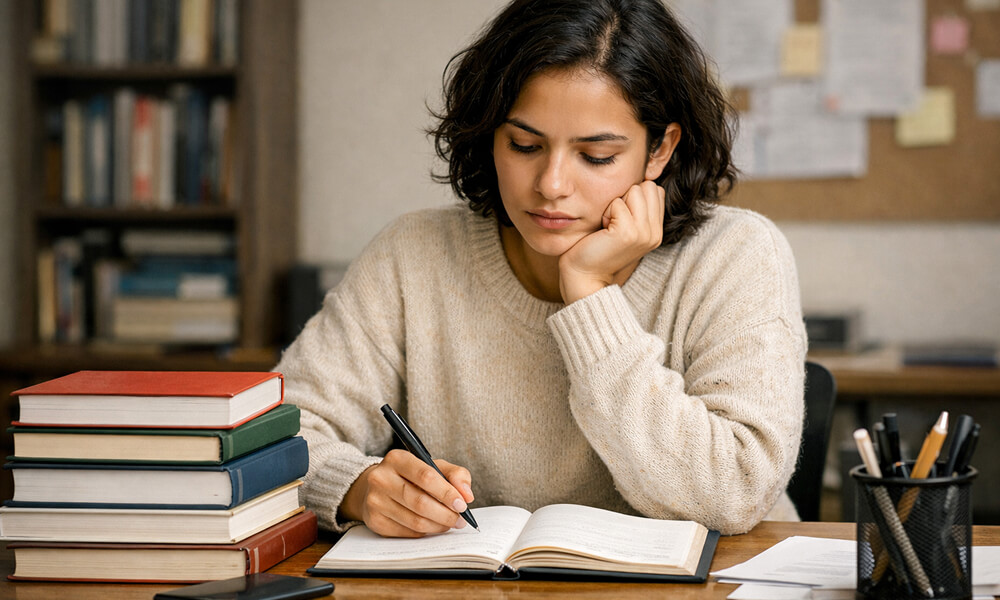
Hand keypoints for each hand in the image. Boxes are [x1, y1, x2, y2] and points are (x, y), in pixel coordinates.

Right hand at [340, 449, 474, 537]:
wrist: (378, 487)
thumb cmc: (411, 476)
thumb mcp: (433, 466)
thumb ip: (455, 475)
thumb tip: (467, 495)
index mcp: (397, 459)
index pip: (425, 476)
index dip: (447, 493)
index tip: (462, 504)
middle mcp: (381, 478)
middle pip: (420, 502)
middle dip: (445, 514)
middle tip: (460, 519)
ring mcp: (375, 501)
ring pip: (415, 521)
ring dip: (438, 526)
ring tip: (450, 523)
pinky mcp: (375, 521)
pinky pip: (407, 532)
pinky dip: (425, 532)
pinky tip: (432, 526)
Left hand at [558, 181, 664, 303]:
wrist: (585, 275)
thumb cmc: (597, 247)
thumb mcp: (625, 227)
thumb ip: (638, 208)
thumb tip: (641, 179)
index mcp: (657, 231)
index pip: (655, 190)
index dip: (634, 197)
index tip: (620, 219)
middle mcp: (655, 233)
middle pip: (647, 186)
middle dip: (626, 197)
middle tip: (613, 221)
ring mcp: (644, 233)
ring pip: (635, 190)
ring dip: (616, 204)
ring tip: (608, 225)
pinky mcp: (628, 233)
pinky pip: (618, 203)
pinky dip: (606, 212)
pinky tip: (602, 230)